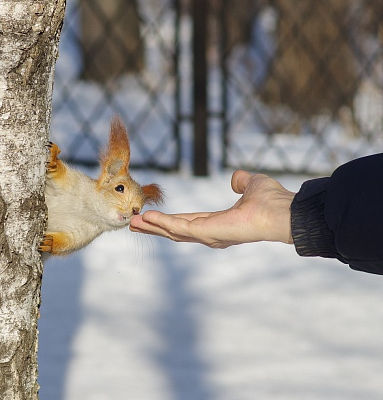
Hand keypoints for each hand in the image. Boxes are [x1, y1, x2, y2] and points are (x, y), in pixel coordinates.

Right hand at [129, 170, 295, 247]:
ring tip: (134, 223)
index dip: (169, 220)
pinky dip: (162, 222)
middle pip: (176, 231)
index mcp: (218, 223)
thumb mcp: (252, 184)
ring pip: (174, 231)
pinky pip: (179, 227)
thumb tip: (236, 178)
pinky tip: (148, 217)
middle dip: (155, 227)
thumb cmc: (272, 201)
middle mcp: (211, 233)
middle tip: (133, 224)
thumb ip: (242, 182)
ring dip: (153, 227)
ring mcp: (208, 235)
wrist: (282, 212)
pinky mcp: (207, 233)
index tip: (151, 217)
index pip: (188, 222)